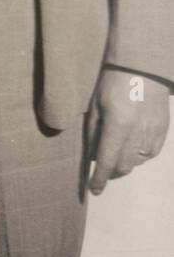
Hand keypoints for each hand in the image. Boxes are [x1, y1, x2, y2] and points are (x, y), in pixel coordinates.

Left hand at [87, 68, 169, 194]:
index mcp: (118, 125)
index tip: (93, 190)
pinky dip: (138, 155)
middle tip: (102, 169)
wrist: (144, 66)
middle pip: (124, 166)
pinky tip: (131, 146)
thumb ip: (94, 133)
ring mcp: (153, 133)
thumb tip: (93, 156)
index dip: (99, 179)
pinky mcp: (163, 131)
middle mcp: (137, 133)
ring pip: (137, 162)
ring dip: (125, 163)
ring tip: (116, 153)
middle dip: (111, 172)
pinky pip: (150, 153)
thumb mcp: (96, 105)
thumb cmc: (112, 82)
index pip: (106, 161)